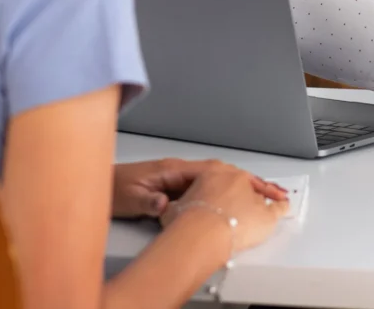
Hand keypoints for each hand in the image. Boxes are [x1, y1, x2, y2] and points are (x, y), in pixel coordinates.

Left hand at [112, 158, 286, 220]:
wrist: (97, 187)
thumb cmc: (112, 189)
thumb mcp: (130, 197)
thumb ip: (150, 200)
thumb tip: (165, 204)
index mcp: (174, 169)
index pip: (214, 171)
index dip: (239, 179)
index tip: (260, 186)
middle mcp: (180, 171)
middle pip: (224, 173)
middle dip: (251, 182)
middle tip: (275, 192)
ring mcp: (180, 179)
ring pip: (219, 180)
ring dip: (242, 186)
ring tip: (265, 195)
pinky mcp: (176, 190)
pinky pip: (208, 189)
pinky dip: (227, 192)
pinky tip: (236, 202)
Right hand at [159, 161, 288, 253]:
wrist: (201, 231)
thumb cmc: (187, 220)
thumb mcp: (174, 207)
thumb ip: (176, 205)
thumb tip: (168, 209)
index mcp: (215, 172)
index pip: (224, 177)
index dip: (227, 187)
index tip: (229, 192)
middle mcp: (237, 178)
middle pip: (244, 183)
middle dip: (244, 193)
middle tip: (244, 204)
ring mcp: (253, 195)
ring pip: (260, 194)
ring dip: (262, 199)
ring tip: (261, 206)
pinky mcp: (266, 214)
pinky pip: (278, 207)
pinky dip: (280, 206)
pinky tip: (283, 207)